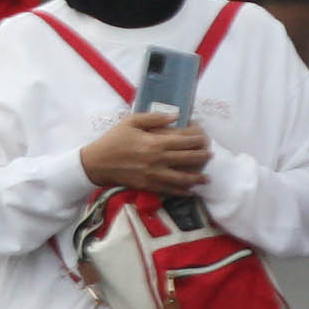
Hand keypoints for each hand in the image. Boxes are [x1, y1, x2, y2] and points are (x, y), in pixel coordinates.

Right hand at [79, 108, 211, 195]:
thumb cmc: (114, 139)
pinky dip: (181, 192)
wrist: (98, 163)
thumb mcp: (132, 121)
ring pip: (182, 179)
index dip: (197, 139)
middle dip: (201, 157)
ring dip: (196, 178)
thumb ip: (155, 117)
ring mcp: (154, 176)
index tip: (205, 137)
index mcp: (155, 142)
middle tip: (210, 155)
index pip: (184, 141)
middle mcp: (158, 160)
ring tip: (206, 178)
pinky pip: (169, 191)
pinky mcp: (148, 186)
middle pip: (187, 159)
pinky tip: (190, 192)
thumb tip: (176, 115)